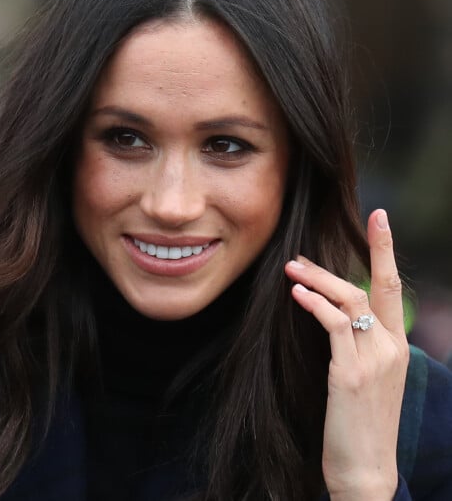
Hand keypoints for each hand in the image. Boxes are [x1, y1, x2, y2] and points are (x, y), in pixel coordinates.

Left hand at [285, 209, 408, 500]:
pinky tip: (296, 295)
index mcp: (396, 345)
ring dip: (317, 280)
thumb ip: (358, 342)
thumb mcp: (368, 376)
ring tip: (289, 270)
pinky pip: (334, 326)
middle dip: (337, 264)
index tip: (379, 217)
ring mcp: (374, 359)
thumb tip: (333, 311)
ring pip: (350, 299)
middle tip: (298, 258)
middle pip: (370, 286)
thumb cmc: (359, 421)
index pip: (391, 286)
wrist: (366, 470)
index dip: (386, 248)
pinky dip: (315, 305)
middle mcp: (391, 347)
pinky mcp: (352, 374)